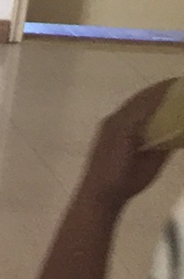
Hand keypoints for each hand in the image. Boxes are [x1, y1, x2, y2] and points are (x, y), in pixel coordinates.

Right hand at [80, 82, 174, 209]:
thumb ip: (161, 145)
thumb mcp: (149, 160)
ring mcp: (115, 124)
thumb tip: (177, 134)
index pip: (141, 104)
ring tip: (177, 86)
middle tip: (179, 83)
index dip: (158, 94)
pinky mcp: (119, 130)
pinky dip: (154, 105)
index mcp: (120, 125)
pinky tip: (168, 99)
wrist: (101, 196)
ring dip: (160, 93)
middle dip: (161, 90)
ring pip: (141, 102)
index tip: (174, 86)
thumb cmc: (123, 182)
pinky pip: (139, 113)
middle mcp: (115, 120)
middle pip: (141, 98)